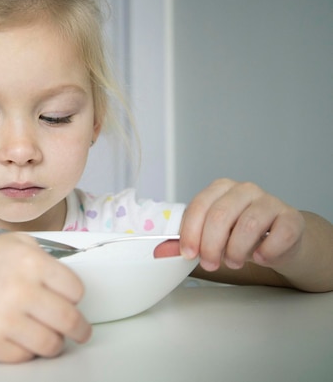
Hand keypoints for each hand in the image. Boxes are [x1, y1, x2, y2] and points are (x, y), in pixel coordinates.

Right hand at [0, 233, 90, 362]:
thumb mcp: (15, 243)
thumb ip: (46, 257)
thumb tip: (69, 285)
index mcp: (30, 261)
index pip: (75, 291)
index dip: (74, 298)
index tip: (71, 302)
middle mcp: (19, 289)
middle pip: (69, 320)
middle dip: (79, 329)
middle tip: (80, 332)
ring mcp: (3, 318)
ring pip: (51, 344)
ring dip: (54, 342)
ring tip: (48, 335)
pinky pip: (24, 357)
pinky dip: (26, 350)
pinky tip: (19, 336)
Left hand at [179, 178, 304, 270]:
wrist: (279, 242)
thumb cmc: (240, 236)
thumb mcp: (211, 238)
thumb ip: (188, 242)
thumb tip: (161, 251)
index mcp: (220, 189)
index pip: (199, 205)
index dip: (190, 231)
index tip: (188, 253)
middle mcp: (245, 190)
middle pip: (221, 215)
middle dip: (210, 245)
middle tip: (209, 264)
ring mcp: (270, 201)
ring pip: (249, 224)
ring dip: (236, 251)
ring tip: (233, 262)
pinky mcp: (292, 218)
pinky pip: (279, 235)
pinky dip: (267, 252)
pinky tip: (260, 258)